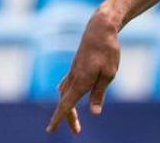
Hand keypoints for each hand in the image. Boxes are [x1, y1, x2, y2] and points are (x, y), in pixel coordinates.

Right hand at [45, 8, 120, 134]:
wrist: (100, 28)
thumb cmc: (108, 50)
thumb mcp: (109, 73)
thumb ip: (99, 93)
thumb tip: (94, 113)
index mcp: (80, 82)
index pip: (66, 105)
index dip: (59, 119)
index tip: (50, 130)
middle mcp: (73, 78)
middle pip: (65, 102)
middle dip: (68, 118)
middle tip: (77, 131)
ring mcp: (73, 71)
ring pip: (65, 93)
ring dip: (67, 107)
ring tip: (73, 118)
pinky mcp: (75, 66)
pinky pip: (66, 83)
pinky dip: (66, 93)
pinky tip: (64, 94)